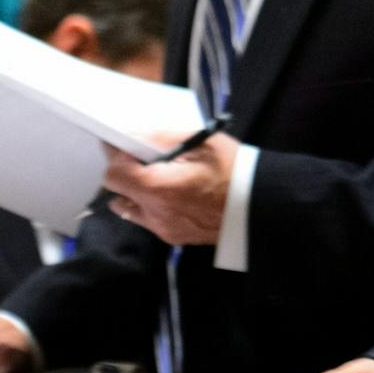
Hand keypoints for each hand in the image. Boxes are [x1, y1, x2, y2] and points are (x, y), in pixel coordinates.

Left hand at [101, 134, 237, 246]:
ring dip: (133, 190)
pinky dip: (148, 204)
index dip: (115, 156)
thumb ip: (162, 138)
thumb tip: (134, 135)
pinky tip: (169, 192)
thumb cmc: (233, 170)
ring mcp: (162, 228)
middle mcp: (155, 213)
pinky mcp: (172, 237)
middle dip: (122, 172)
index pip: (114, 174)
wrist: (259, 205)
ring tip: (154, 175)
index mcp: (159, 188)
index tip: (125, 144)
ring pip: (128, 208)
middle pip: (116, 192)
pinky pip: (146, 219)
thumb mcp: (201, 142)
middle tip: (139, 157)